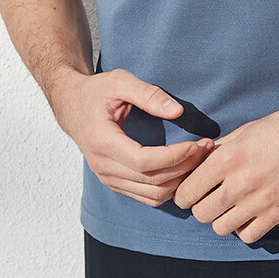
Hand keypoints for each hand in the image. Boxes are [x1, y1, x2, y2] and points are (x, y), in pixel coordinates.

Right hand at [53, 67, 215, 206]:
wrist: (72, 107)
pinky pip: (147, 196)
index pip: (143, 162)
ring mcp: (108, 178)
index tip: (197, 144)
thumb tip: (177, 111)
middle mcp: (103, 167)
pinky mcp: (115, 183)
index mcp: (102, 142)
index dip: (174, 157)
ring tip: (199, 157)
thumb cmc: (96, 91)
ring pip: (152, 194)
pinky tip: (183, 168)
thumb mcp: (120, 81)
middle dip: (184, 167)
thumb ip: (149, 94)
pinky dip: (169, 187)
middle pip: (151, 181)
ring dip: (179, 180)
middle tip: (206, 147)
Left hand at [173, 97, 278, 244]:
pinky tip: (249, 213)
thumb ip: (219, 150)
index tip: (191, 191)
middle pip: (200, 213)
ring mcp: (260, 201)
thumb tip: (197, 162)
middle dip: (201, 206)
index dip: (185, 193)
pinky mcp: (278, 213)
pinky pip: (247, 236)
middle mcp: (240, 182)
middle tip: (211, 197)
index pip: (188, 191)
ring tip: (231, 206)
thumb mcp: (244, 130)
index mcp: (228, 158)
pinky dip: (244, 228)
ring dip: (222, 218)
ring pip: (220, 228)